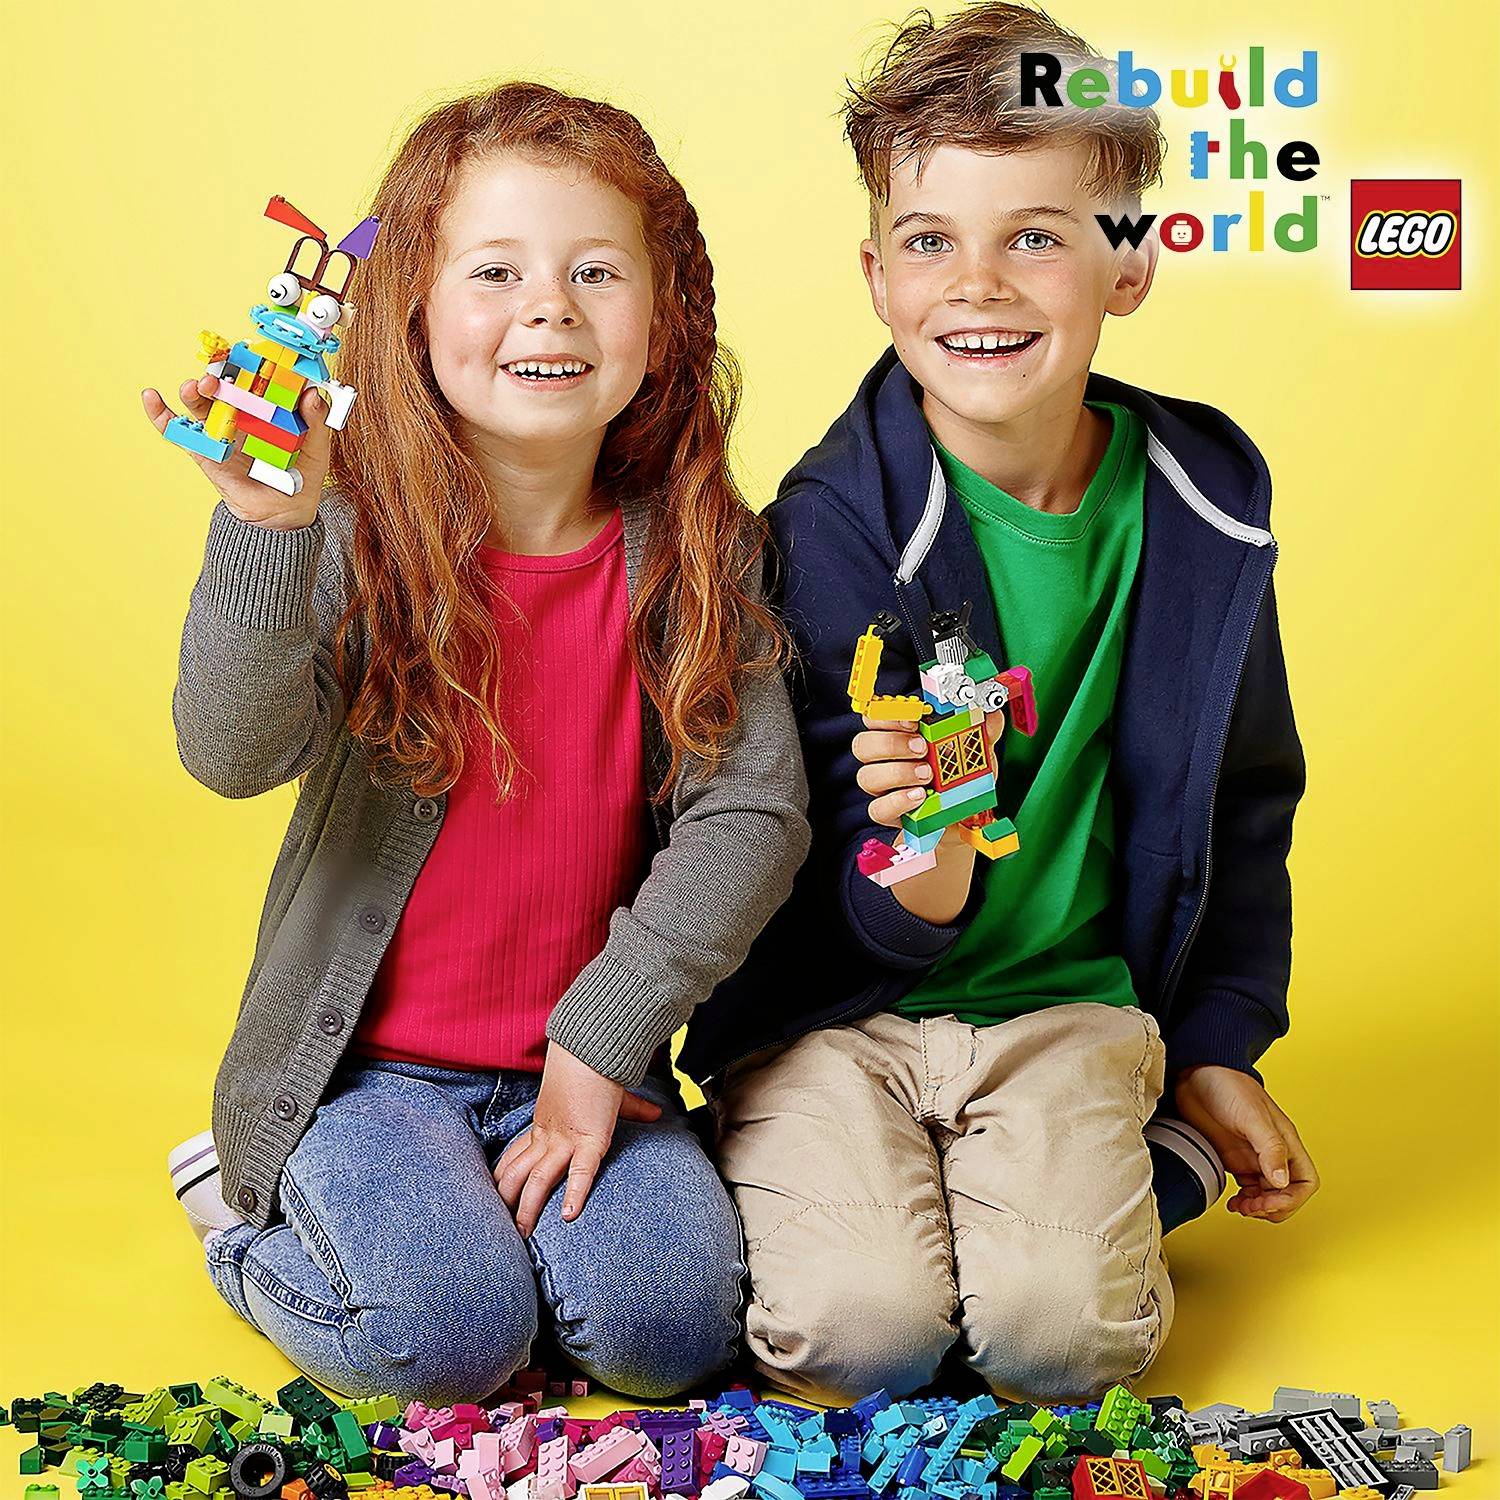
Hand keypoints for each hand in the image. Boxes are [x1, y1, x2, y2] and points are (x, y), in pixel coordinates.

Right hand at [141, 374, 329, 530]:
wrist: (283, 515)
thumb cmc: (301, 478)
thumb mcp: (316, 449)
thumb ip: (316, 421)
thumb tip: (313, 393)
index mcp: (269, 407)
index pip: (257, 377)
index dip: (253, 362)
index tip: (253, 351)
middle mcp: (241, 413)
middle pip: (225, 385)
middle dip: (221, 373)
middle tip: (224, 369)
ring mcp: (220, 430)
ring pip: (202, 403)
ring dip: (196, 390)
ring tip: (199, 386)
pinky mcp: (204, 450)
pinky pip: (177, 430)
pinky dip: (161, 414)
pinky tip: (152, 397)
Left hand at [493, 1042, 661, 1236]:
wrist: (598, 1044)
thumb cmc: (601, 1066)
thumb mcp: (611, 1094)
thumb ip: (633, 1108)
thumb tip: (657, 1112)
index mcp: (546, 1123)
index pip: (517, 1154)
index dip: (503, 1175)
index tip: (494, 1193)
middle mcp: (549, 1134)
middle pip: (517, 1172)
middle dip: (506, 1199)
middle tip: (500, 1226)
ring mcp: (566, 1138)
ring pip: (538, 1180)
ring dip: (526, 1208)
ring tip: (522, 1234)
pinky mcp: (591, 1138)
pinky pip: (580, 1171)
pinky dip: (574, 1194)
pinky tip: (569, 1216)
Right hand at [852, 709, 1004, 829]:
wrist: (964, 815)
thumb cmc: (963, 778)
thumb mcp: (978, 751)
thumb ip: (984, 730)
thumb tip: (991, 712)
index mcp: (901, 734)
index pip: (875, 717)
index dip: (886, 715)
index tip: (913, 718)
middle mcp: (885, 759)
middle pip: (863, 745)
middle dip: (890, 743)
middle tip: (922, 748)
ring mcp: (884, 787)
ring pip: (867, 776)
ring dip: (897, 772)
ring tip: (927, 775)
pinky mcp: (888, 812)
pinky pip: (878, 808)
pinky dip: (898, 801)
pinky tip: (919, 796)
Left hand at [1175, 1065, 1318, 1221]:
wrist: (1195, 1075)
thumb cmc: (1227, 1085)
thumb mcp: (1251, 1116)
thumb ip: (1269, 1147)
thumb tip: (1281, 1181)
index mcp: (1285, 1142)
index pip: (1305, 1182)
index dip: (1292, 1199)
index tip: (1267, 1202)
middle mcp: (1272, 1153)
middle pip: (1288, 1195)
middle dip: (1273, 1208)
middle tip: (1250, 1208)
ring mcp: (1252, 1157)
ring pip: (1267, 1196)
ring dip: (1258, 1209)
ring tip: (1239, 1207)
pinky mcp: (1233, 1159)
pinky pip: (1248, 1190)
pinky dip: (1244, 1202)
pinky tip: (1232, 1203)